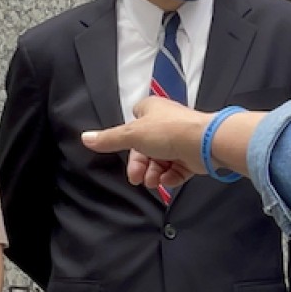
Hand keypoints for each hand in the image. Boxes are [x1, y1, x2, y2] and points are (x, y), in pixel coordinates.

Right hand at [81, 96, 208, 186]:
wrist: (205, 142)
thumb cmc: (168, 132)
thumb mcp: (132, 134)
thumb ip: (109, 139)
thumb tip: (84, 138)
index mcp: (152, 110)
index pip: (134, 122)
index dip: (129, 138)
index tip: (126, 149)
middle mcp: (166, 123)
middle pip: (146, 147)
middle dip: (141, 165)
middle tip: (137, 178)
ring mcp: (180, 139)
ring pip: (161, 160)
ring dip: (154, 173)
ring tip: (154, 181)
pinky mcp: (193, 155)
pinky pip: (177, 169)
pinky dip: (171, 176)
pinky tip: (168, 180)